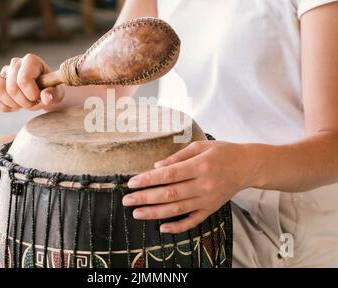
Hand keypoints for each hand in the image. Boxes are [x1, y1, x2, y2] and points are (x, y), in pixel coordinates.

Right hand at [0, 53, 64, 111]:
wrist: (44, 93)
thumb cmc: (51, 90)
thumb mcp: (57, 93)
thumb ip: (53, 94)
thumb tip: (45, 98)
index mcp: (31, 60)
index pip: (24, 80)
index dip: (31, 94)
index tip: (39, 97)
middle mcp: (15, 63)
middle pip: (12, 88)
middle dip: (24, 102)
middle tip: (34, 103)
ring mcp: (4, 73)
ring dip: (12, 103)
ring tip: (23, 105)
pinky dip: (3, 106)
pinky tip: (15, 107)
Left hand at [123, 140, 260, 233]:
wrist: (248, 166)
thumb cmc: (222, 152)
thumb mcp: (200, 146)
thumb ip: (178, 156)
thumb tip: (156, 166)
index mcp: (200, 166)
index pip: (169, 175)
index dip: (149, 180)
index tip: (132, 183)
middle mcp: (204, 184)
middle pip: (170, 194)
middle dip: (145, 198)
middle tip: (127, 200)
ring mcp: (208, 199)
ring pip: (178, 209)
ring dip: (155, 213)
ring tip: (137, 213)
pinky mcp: (211, 209)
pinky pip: (193, 221)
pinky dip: (178, 227)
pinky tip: (162, 228)